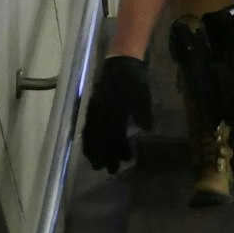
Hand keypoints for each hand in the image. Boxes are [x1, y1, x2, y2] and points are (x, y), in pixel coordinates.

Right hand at [82, 55, 153, 172]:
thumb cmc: (134, 80)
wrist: (120, 62)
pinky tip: (89, 146)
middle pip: (101, 138)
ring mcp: (95, 109)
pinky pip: (87, 126)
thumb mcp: (143, 95)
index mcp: (115, 110)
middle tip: (109, 170)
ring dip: (93, 150)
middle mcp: (102, 111)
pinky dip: (88, 138)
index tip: (123, 163)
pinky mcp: (92, 106)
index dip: (118, 150)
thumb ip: (143, 112)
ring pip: (91, 134)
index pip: (115, 135)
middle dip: (104, 155)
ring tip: (96, 164)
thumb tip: (146, 129)